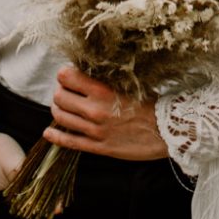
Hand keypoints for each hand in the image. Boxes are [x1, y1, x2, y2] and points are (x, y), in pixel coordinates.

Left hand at [45, 65, 167, 161]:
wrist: (169, 131)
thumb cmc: (152, 105)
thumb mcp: (130, 84)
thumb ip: (106, 80)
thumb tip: (87, 71)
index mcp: (103, 90)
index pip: (66, 76)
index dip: (65, 74)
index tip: (69, 76)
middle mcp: (95, 109)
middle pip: (59, 96)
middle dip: (60, 92)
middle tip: (67, 92)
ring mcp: (94, 130)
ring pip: (60, 117)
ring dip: (58, 110)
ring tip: (64, 108)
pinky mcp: (98, 147)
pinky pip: (69, 142)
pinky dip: (55, 136)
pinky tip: (49, 133)